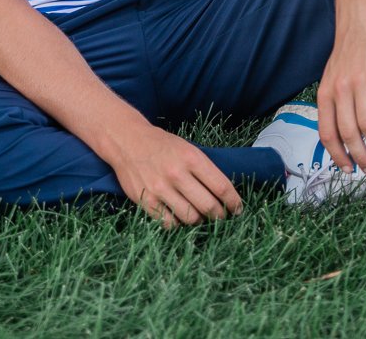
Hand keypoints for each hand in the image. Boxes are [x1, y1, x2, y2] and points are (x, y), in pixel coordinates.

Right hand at [109, 124, 242, 227]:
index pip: (221, 186)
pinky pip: (169, 223)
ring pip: (191, 218)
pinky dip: (178, 224)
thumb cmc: (163, 146)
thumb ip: (204, 170)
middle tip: (221, 217)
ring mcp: (161, 188)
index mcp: (192, 158)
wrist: (128, 141)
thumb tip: (224, 194)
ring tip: (200, 217)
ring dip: (200, 221)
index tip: (237, 209)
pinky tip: (180, 217)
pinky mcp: (146, 200)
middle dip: (219, 215)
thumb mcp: (188, 149)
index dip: (233, 202)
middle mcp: (177, 174)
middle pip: (208, 206)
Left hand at [316, 14, 365, 175]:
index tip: (348, 169)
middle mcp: (341, 89)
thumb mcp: (333, 77)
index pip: (327, 133)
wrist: (361, 18)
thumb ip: (334, 102)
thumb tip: (341, 134)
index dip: (337, 155)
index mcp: (326, 93)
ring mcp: (361, 81)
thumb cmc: (350, 50)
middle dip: (360, 157)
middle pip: (349, 133)